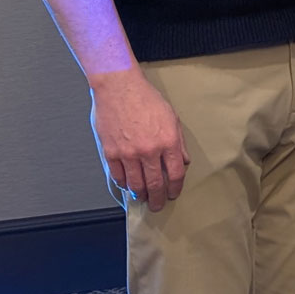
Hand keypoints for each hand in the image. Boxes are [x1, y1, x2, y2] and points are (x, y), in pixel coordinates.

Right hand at [87, 68, 187, 210]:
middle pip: (156, 184)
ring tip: (143, 198)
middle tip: (157, 206)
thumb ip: (178, 143)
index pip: (175, 174)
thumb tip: (183, 162)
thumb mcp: (172, 118)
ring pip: (136, 185)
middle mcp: (149, 151)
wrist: (119, 88)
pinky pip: (118, 177)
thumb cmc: (145, 99)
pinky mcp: (111, 153)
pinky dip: (124, 185)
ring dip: (141, 195)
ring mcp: (128, 154)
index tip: (173, 194)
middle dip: (158, 199)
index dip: (175, 188)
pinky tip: (128, 186)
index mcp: (167, 142)